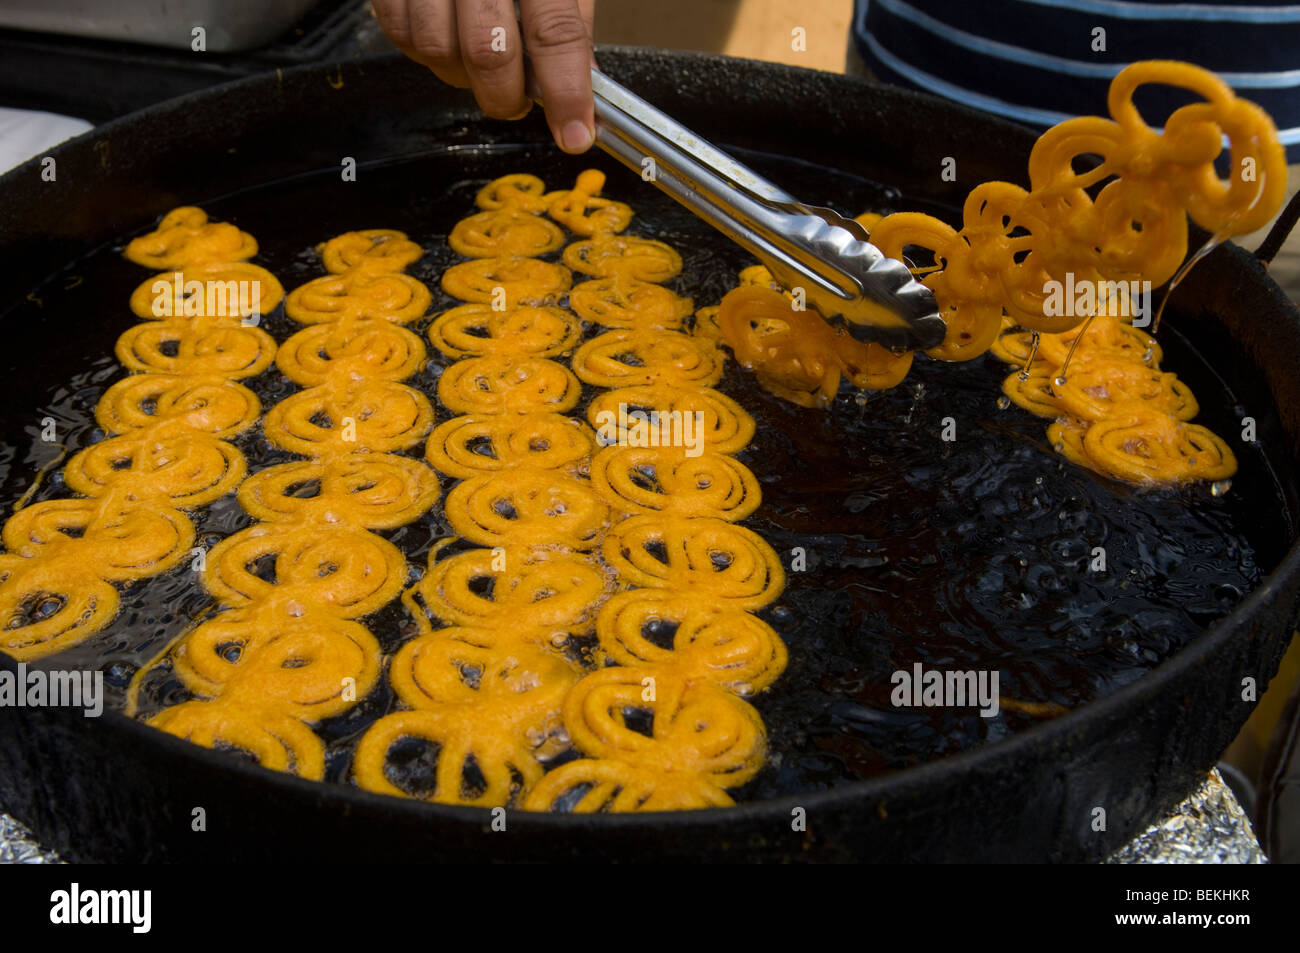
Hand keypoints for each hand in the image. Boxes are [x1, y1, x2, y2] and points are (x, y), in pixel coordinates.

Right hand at [372, 0, 596, 153]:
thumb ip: (569, 17)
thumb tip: (580, 80)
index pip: (555, 33)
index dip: (566, 92)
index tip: (574, 134)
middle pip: (489, 52)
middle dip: (506, 98)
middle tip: (518, 102)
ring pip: (437, 50)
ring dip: (461, 75)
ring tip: (478, 59)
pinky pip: (399, 34)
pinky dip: (425, 51)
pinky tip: (446, 36)